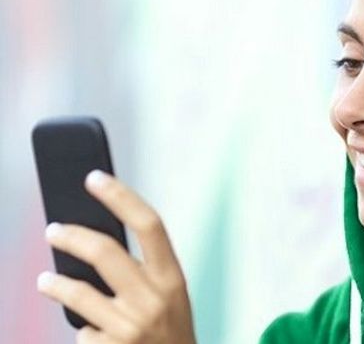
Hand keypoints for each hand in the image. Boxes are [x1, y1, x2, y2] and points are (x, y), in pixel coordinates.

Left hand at [37, 170, 196, 343]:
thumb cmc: (173, 331)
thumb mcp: (171, 295)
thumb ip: (145, 270)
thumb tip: (95, 243)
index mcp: (173, 278)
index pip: (148, 225)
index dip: (121, 197)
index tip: (96, 179)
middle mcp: (153, 299)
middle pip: (104, 252)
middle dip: (71, 236)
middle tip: (54, 230)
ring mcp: (130, 327)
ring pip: (78, 294)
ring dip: (55, 285)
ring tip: (45, 282)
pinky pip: (83, 332)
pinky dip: (84, 330)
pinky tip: (92, 332)